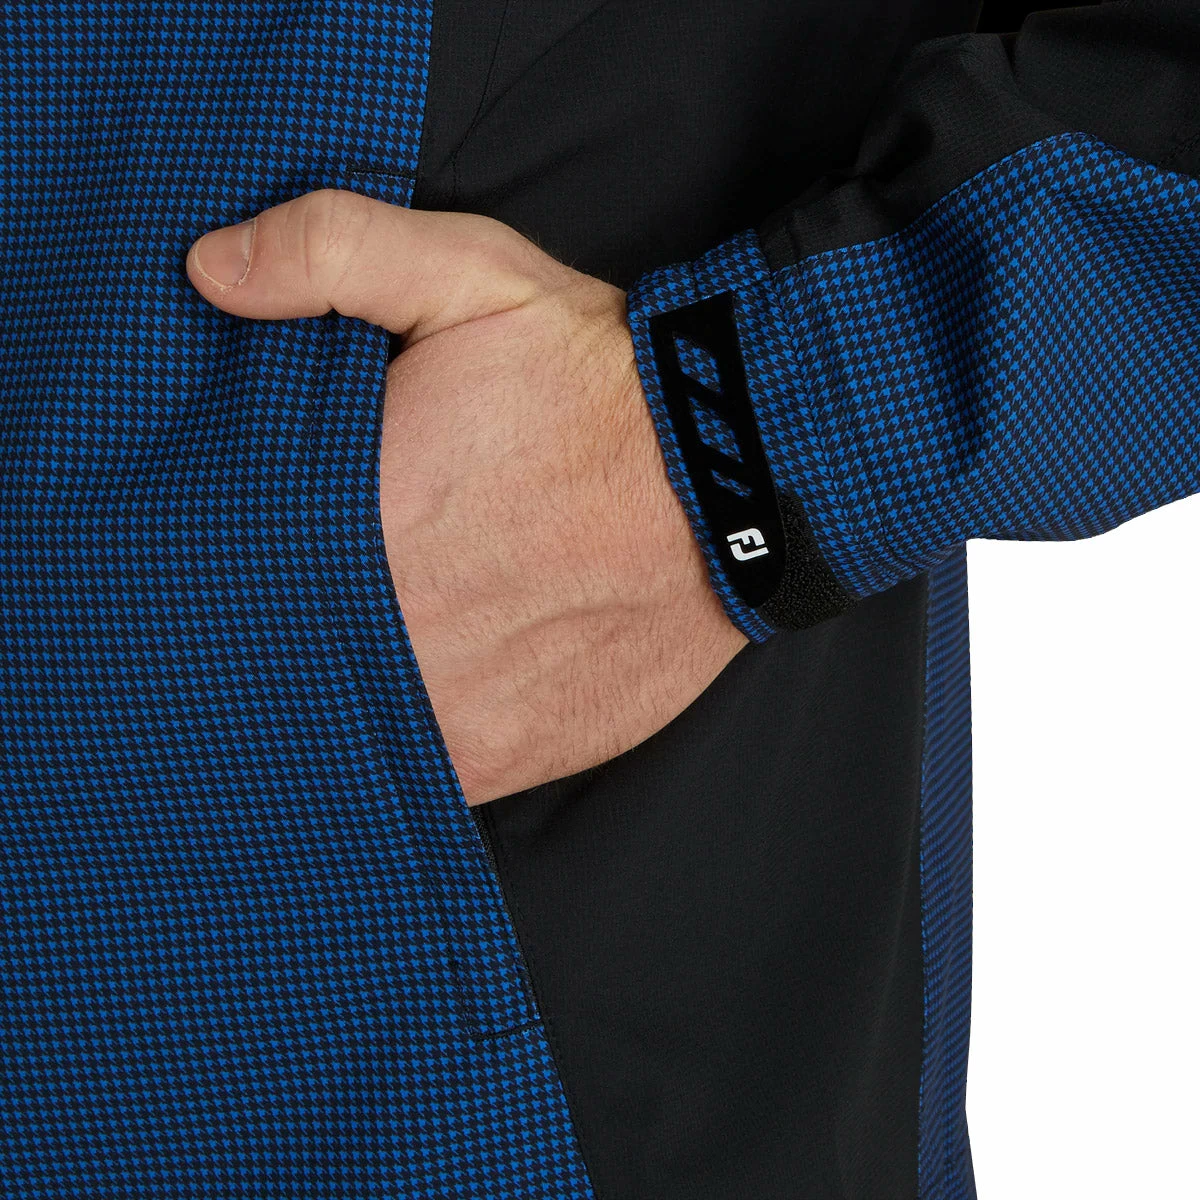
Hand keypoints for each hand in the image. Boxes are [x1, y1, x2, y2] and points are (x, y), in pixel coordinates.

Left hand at [186, 190, 746, 803]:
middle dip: (282, 623)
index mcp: (361, 521)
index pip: (228, 565)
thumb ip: (332, 253)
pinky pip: (415, 770)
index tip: (242, 539)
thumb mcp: (474, 276)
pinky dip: (405, 736)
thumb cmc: (600, 386)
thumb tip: (210, 270)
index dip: (224, 555)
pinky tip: (425, 682)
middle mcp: (395, 633)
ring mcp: (449, 710)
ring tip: (375, 634)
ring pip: (342, 723)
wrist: (736, 478)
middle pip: (280, 653)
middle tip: (317, 582)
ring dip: (340, 688)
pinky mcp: (504, 756)